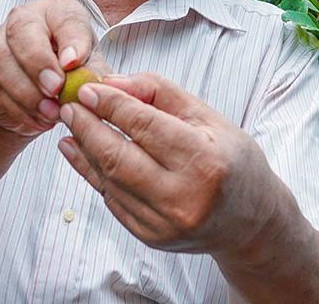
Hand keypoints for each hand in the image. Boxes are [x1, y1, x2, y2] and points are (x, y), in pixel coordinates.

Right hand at [0, 0, 99, 136]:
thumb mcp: (92, 70)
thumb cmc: (73, 71)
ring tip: (51, 112)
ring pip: (2, 62)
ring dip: (27, 92)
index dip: (69, 40)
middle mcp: (24, 18)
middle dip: (38, 63)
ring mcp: (0, 41)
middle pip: (21, 31)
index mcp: (58, 11)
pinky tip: (37, 119)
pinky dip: (17, 109)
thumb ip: (93, 74)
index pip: (64, 17)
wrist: (45, 95)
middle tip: (56, 89)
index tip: (74, 63)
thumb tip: (86, 82)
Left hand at [57, 72, 286, 258]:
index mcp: (204, 161)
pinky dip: (93, 172)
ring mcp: (165, 223)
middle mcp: (183, 198)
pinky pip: (112, 199)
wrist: (249, 222)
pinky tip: (80, 151)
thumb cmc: (231, 160)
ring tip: (71, 124)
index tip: (86, 89)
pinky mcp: (150, 237)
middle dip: (87, 126)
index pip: (144, 126)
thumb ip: (158, 92)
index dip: (110, 105)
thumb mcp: (206, 116)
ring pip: (109, 179)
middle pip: (118, 156)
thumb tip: (111, 82)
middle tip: (69, 105)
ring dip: (84, 149)